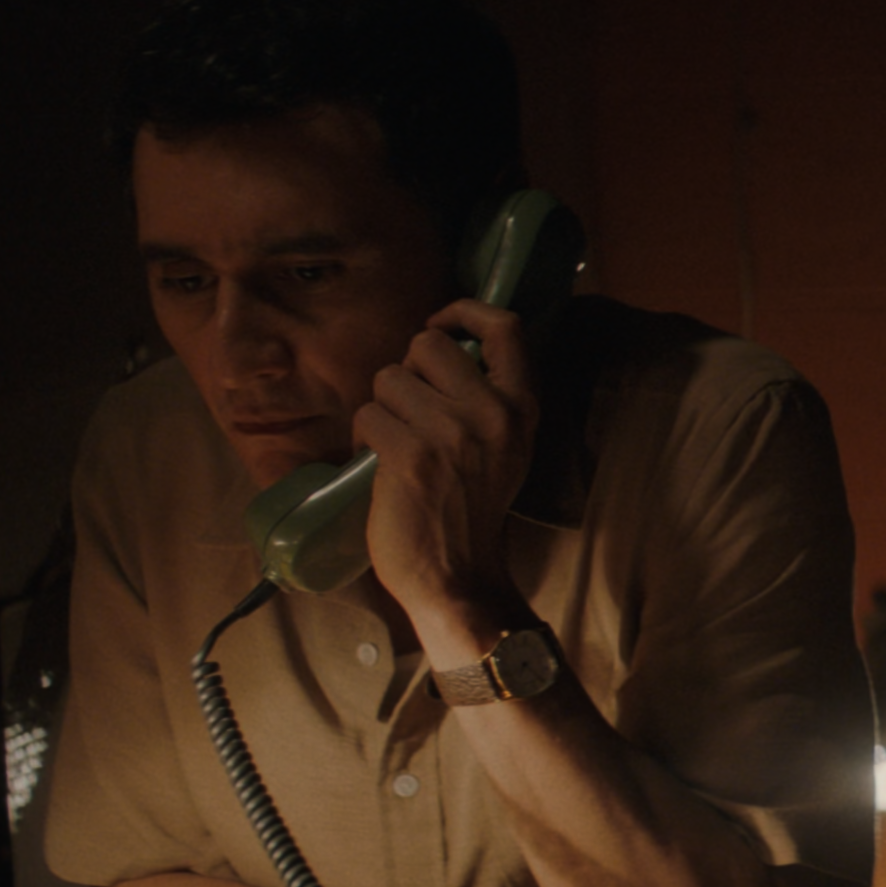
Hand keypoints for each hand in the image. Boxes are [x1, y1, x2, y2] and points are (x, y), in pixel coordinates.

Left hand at [358, 297, 539, 658]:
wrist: (457, 575)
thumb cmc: (472, 509)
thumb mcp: (505, 446)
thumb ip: (488, 398)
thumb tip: (443, 347)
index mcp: (522, 408)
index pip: (505, 327)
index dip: (465, 311)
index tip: (443, 325)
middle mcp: (493, 413)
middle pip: (427, 345)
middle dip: (407, 372)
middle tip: (411, 409)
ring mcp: (452, 433)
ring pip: (388, 380)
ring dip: (381, 410)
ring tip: (397, 447)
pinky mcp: (410, 454)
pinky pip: (367, 415)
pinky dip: (363, 439)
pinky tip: (380, 465)